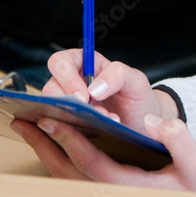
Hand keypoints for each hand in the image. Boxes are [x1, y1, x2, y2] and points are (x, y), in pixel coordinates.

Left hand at [12, 113, 195, 195]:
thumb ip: (178, 140)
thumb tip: (154, 121)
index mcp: (133, 190)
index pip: (93, 165)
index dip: (72, 142)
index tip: (55, 120)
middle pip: (70, 174)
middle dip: (46, 147)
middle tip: (25, 123)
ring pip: (70, 180)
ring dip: (49, 154)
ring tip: (33, 131)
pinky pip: (79, 181)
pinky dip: (63, 162)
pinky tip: (57, 146)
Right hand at [41, 48, 176, 131]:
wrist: (144, 126)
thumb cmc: (138, 98)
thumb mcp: (136, 81)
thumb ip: (118, 74)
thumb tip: (94, 88)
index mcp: (85, 64)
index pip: (60, 62)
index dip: (66, 78)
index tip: (84, 96)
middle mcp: (73, 84)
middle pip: (50, 88)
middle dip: (69, 102)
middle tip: (92, 112)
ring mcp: (69, 107)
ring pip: (52, 111)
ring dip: (74, 119)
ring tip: (102, 122)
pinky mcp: (70, 128)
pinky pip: (59, 130)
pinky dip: (74, 134)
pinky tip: (95, 133)